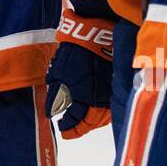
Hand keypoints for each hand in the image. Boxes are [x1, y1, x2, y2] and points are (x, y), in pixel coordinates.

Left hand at [45, 25, 113, 139]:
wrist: (93, 35)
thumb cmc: (73, 53)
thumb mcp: (57, 75)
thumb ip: (54, 96)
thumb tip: (50, 111)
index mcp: (85, 99)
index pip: (76, 121)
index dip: (68, 127)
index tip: (61, 129)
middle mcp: (100, 100)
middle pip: (91, 123)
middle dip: (80, 128)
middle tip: (70, 130)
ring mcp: (110, 93)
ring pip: (103, 117)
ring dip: (92, 123)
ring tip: (81, 123)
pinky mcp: (116, 86)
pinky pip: (110, 107)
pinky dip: (102, 114)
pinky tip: (94, 112)